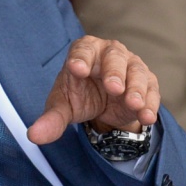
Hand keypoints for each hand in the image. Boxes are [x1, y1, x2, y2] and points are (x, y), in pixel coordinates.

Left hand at [28, 36, 159, 144]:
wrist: (103, 105)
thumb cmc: (79, 95)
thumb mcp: (63, 106)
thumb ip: (51, 119)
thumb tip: (34, 136)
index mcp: (84, 51)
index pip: (82, 50)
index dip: (81, 58)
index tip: (77, 69)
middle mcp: (109, 53)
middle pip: (114, 56)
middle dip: (114, 72)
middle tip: (113, 87)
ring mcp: (131, 66)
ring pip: (136, 72)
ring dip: (136, 88)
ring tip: (133, 104)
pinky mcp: (147, 82)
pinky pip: (151, 90)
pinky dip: (150, 103)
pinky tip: (146, 116)